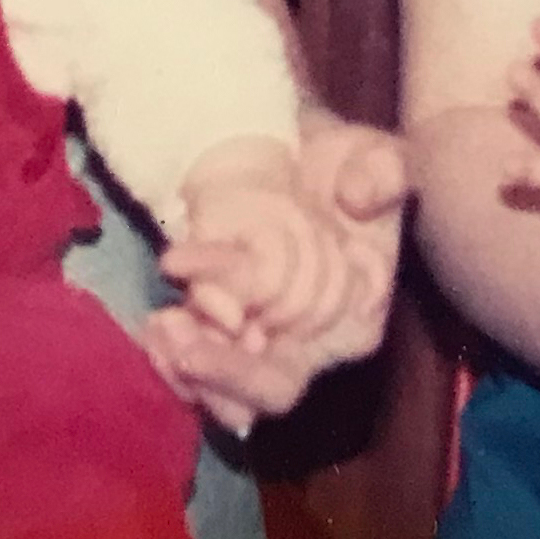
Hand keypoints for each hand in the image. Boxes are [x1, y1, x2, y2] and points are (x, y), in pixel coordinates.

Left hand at [148, 112, 405, 431]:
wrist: (304, 148)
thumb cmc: (350, 163)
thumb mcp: (379, 154)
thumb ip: (386, 171)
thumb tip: (359, 196)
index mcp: (353, 320)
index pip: (309, 364)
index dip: (259, 366)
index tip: (228, 326)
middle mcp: (306, 341)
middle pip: (264, 390)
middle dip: (220, 374)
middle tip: (178, 338)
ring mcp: (261, 334)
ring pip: (223, 387)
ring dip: (186, 365)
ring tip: (160, 325)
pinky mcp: (222, 317)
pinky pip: (194, 356)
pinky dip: (170, 348)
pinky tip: (153, 321)